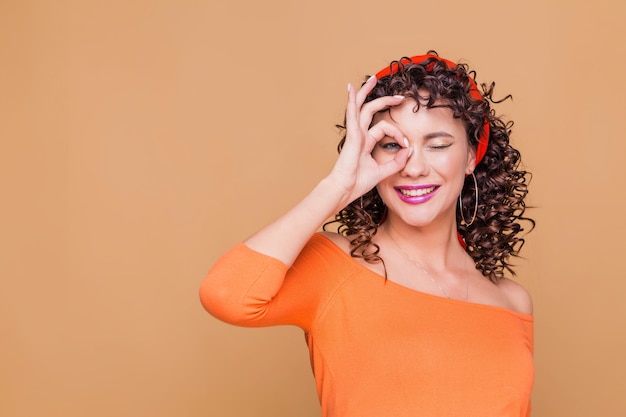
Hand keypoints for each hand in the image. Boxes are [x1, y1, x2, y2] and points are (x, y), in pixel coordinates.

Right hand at [328, 76, 409, 207]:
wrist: (344, 190)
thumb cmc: (357, 183)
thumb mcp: (383, 171)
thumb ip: (396, 162)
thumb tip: (409, 151)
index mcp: (365, 143)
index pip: (384, 129)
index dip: (398, 134)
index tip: (407, 145)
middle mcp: (359, 135)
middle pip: (370, 111)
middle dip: (384, 101)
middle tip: (398, 96)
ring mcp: (355, 134)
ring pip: (361, 107)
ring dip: (367, 92)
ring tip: (373, 79)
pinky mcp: (351, 136)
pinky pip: (352, 114)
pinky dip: (351, 100)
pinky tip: (351, 88)